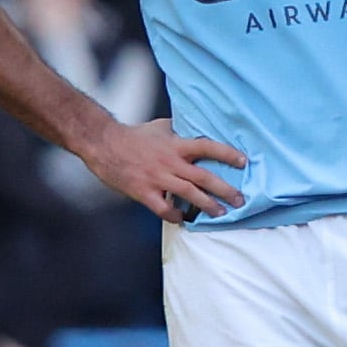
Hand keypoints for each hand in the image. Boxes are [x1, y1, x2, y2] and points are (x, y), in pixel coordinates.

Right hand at [89, 118, 247, 221]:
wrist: (103, 143)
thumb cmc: (133, 135)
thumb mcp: (161, 126)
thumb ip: (180, 130)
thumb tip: (196, 127)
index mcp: (176, 145)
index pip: (208, 148)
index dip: (228, 154)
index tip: (244, 162)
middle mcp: (170, 162)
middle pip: (204, 177)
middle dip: (225, 190)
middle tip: (240, 200)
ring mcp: (157, 178)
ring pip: (188, 195)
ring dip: (207, 205)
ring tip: (220, 213)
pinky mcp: (143, 191)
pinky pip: (162, 208)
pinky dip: (174, 216)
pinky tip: (183, 220)